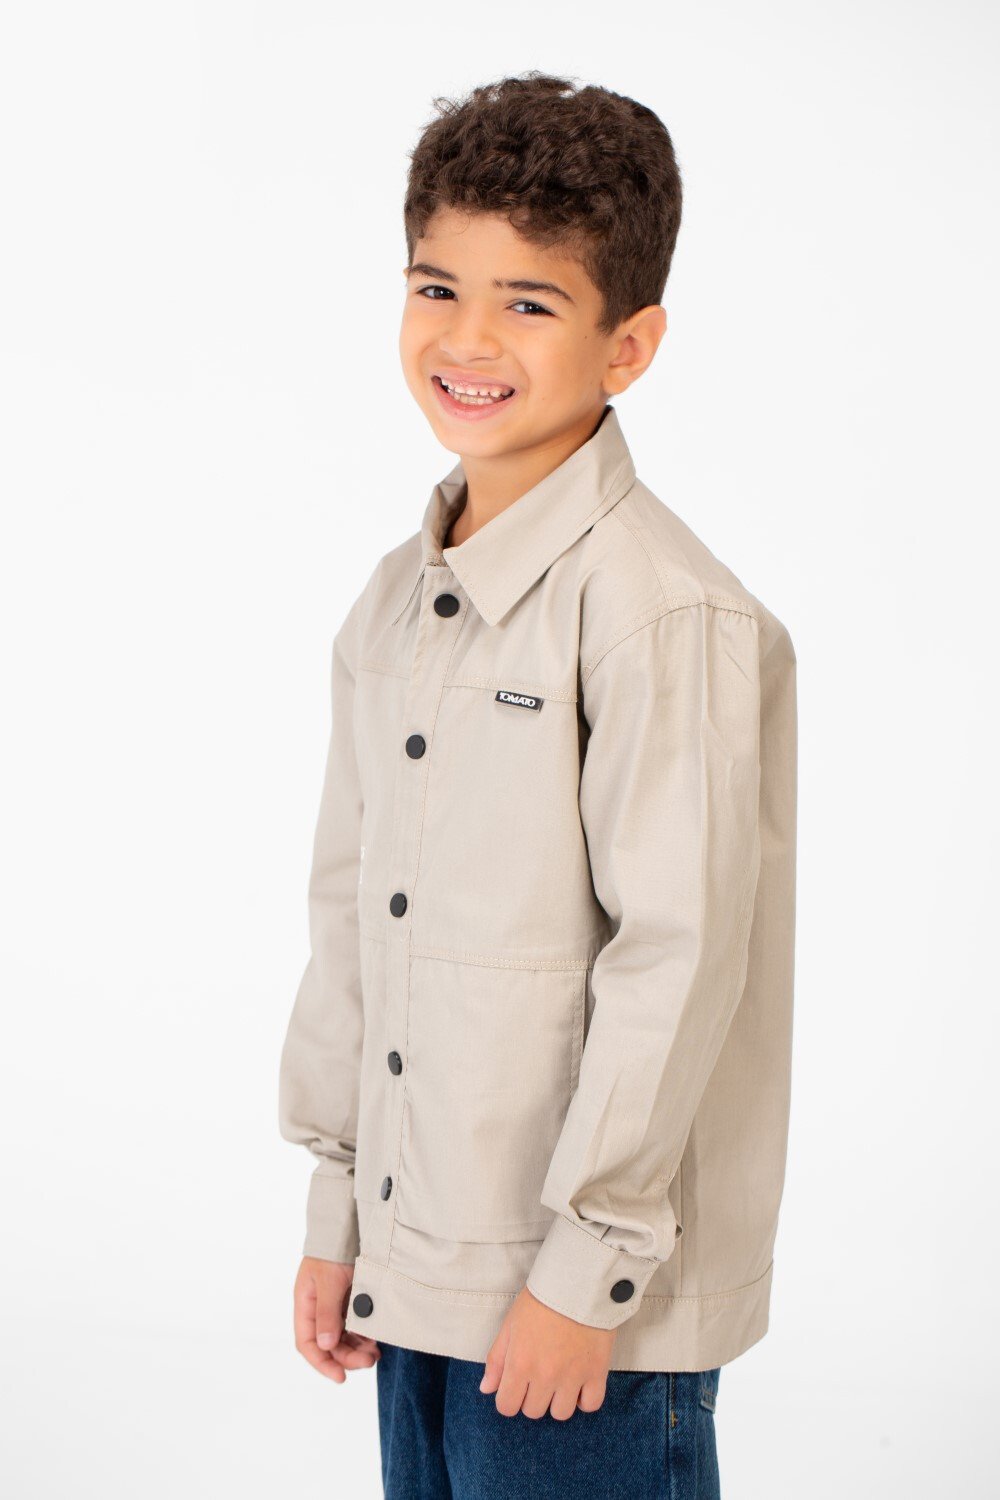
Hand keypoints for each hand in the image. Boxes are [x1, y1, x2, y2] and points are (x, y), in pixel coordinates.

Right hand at [293, 1256, 381, 1383]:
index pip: (308, 1343)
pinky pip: (355, 1326)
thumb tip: (325, 1344)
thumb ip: (327, 1313)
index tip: (340, 1377)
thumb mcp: (328, 1281)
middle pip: (329, 1344)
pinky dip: (364, 1336)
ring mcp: (335, 1306)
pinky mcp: (350, 1301)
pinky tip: (375, 1339)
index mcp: (305, 1305)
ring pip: (344, 1338)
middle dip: (347, 1357)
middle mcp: (318, 1309)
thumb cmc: (332, 1251)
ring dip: (357, 1348)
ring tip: (375, 1353)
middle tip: (369, 1361)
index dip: (322, 1363)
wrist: (347, 1226)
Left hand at [479, 1286, 616, 1418]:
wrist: (578, 1282)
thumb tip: (486, 1389)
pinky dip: (584, 1399)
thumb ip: (496, 1359)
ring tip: (560, 1379)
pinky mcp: (596, 1373)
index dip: (508, 1398)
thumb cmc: (541, 1300)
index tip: (516, 1386)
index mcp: (520, 1364)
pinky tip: (579, 1384)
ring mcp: (572, 1377)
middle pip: (533, 1411)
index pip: (507, 1407)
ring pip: (560, 1413)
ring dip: (558, 1400)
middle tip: (538, 1375)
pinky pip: (590, 1405)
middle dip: (532, 1396)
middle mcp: (545, 1376)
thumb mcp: (511, 1324)